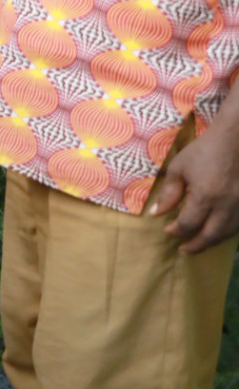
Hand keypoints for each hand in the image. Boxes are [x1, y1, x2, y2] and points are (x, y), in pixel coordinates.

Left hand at [149, 123, 238, 253]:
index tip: (168, 230)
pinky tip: (218, 232)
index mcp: (206, 196)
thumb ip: (169, 193)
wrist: (237, 138)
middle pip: (211, 235)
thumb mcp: (179, 169)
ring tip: (199, 244)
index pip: (188, 224)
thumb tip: (157, 214)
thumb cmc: (205, 151)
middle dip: (195, 245)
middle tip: (184, 250)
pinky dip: (227, 232)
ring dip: (212, 241)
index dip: (176, 231)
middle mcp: (226, 205)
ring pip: (228, 233)